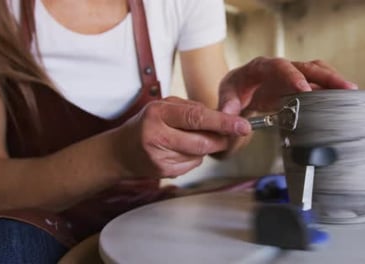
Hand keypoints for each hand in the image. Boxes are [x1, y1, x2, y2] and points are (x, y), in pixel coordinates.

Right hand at [114, 97, 250, 178]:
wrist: (120, 151)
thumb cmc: (148, 123)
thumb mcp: (165, 107)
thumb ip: (194, 110)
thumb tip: (225, 119)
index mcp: (158, 113)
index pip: (197, 117)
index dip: (223, 122)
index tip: (243, 125)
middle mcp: (157, 135)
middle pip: (203, 141)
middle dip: (220, 139)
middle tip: (226, 134)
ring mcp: (159, 157)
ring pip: (200, 154)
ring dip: (205, 147)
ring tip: (187, 138)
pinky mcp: (164, 172)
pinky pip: (193, 164)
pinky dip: (194, 156)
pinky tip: (179, 150)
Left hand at [218, 57, 356, 114]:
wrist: (240, 89)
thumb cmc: (235, 90)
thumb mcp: (227, 96)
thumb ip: (228, 106)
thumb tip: (233, 120)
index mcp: (262, 66)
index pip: (280, 66)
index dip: (293, 76)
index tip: (305, 89)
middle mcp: (282, 68)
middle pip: (307, 66)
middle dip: (326, 76)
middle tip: (345, 88)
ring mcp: (293, 77)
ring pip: (317, 74)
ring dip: (334, 82)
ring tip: (352, 93)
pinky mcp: (300, 87)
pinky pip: (318, 86)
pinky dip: (331, 92)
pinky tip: (345, 101)